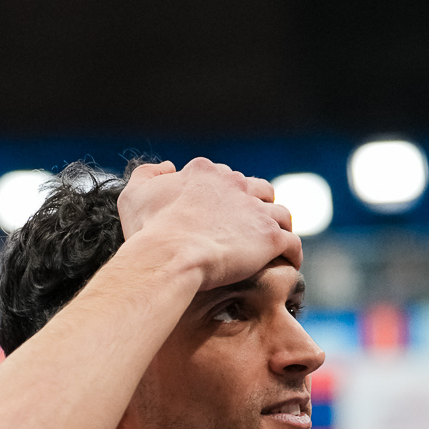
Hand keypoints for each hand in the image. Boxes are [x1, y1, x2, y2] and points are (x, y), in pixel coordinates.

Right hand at [117, 157, 300, 291]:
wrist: (170, 256)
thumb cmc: (150, 231)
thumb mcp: (135, 194)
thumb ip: (149, 174)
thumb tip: (167, 166)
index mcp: (206, 172)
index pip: (227, 177)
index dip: (228, 196)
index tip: (224, 215)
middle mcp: (235, 184)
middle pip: (259, 190)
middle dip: (258, 207)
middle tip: (254, 230)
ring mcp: (255, 210)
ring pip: (281, 214)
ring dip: (280, 228)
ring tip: (276, 247)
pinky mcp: (269, 236)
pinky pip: (293, 242)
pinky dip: (293, 252)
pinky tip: (287, 262)